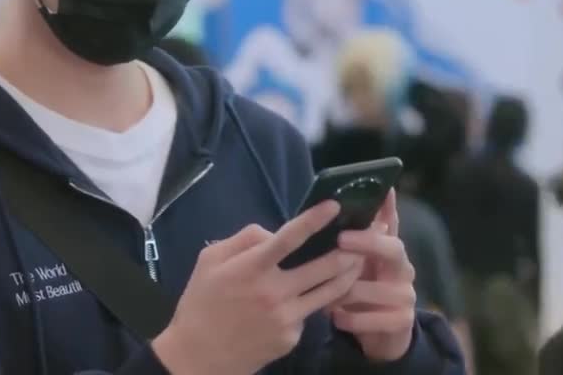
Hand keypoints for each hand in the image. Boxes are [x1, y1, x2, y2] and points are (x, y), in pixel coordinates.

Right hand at [152, 201, 363, 374]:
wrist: (198, 356)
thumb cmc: (201, 303)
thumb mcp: (210, 261)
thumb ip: (243, 240)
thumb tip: (273, 233)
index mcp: (251, 268)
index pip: (289, 238)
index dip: (314, 220)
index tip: (334, 206)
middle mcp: (274, 292)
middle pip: (324, 267)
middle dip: (348, 251)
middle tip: (364, 239)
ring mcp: (286, 318)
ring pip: (329, 292)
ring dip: (348, 275)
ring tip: (359, 262)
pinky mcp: (291, 338)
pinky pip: (309, 313)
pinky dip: (315, 302)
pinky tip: (319, 295)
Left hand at [331, 190, 417, 362]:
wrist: (380, 336)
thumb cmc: (358, 293)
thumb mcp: (352, 268)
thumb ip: (342, 245)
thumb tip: (314, 215)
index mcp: (388, 250)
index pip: (391, 222)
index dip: (388, 206)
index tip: (383, 189)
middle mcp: (402, 268)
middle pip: (393, 248)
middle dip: (368, 242)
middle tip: (341, 239)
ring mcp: (406, 294)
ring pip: (376, 288)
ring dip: (348, 292)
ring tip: (326, 295)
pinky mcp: (402, 320)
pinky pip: (373, 318)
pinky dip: (351, 318)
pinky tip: (336, 317)